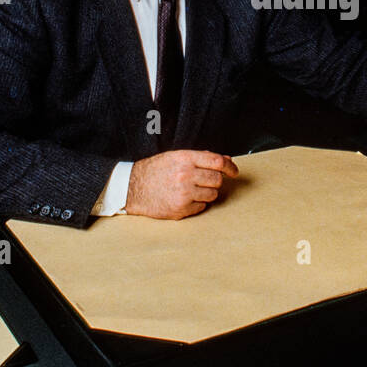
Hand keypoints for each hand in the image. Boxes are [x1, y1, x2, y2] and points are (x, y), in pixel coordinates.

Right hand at [124, 150, 238, 219]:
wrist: (132, 188)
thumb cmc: (155, 171)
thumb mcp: (176, 157)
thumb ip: (201, 157)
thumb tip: (226, 160)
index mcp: (185, 159)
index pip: (217, 162)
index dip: (230, 167)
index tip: (234, 172)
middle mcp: (185, 175)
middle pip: (217, 180)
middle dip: (215, 182)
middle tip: (205, 182)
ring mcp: (183, 193)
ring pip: (212, 195)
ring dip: (207, 193)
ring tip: (192, 190)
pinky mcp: (180, 209)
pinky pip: (202, 208)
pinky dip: (197, 204)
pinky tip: (185, 199)